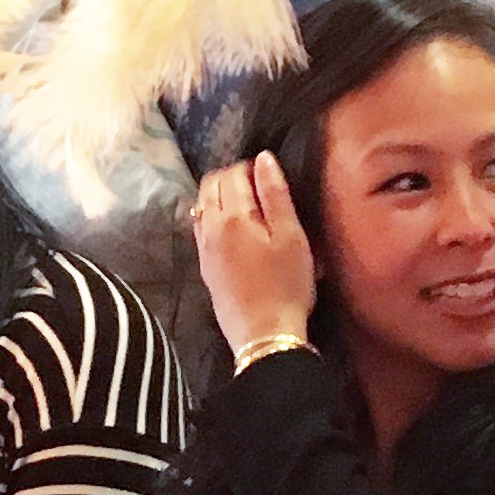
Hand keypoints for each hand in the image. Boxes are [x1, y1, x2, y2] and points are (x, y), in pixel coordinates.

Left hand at [193, 152, 318, 359]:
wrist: (264, 336)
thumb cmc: (286, 285)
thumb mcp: (292, 237)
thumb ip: (276, 194)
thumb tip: (263, 158)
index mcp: (233, 216)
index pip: (232, 173)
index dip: (252, 168)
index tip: (272, 180)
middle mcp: (210, 227)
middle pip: (211, 185)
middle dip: (233, 178)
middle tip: (261, 191)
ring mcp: (203, 248)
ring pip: (203, 205)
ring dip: (222, 197)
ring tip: (250, 209)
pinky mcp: (205, 267)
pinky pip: (202, 227)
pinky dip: (215, 217)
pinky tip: (235, 231)